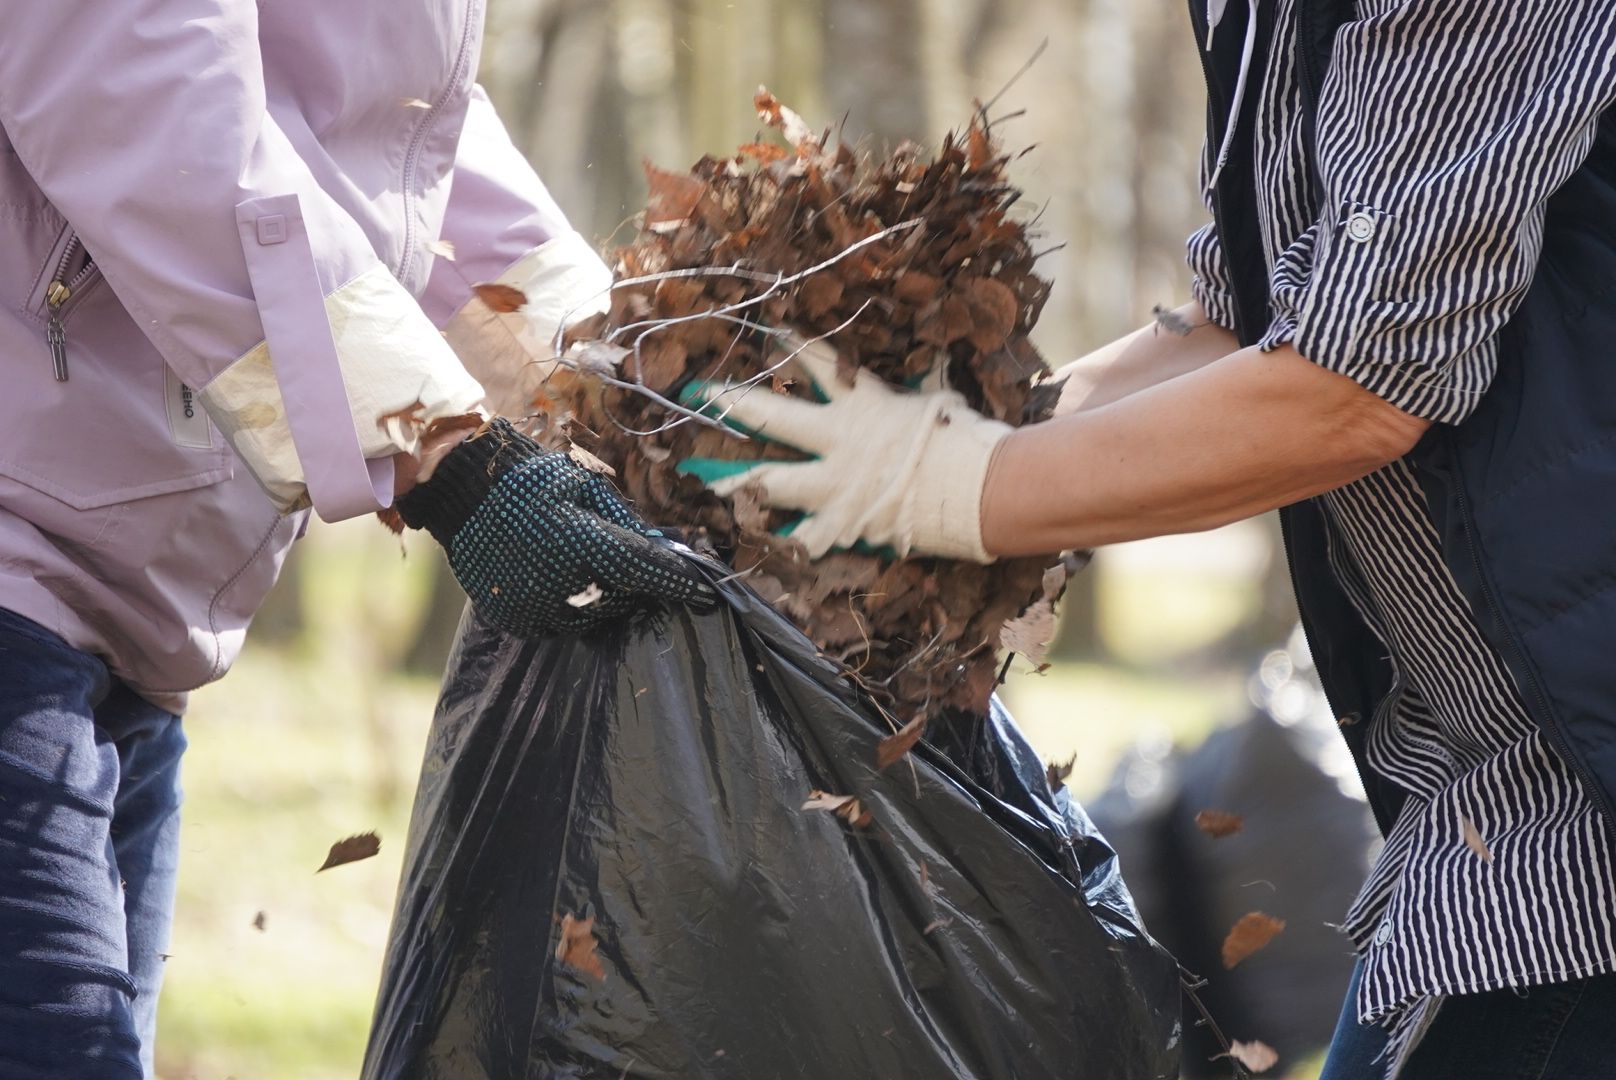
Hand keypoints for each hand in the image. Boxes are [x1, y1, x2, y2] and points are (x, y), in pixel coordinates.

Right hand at [396, 419, 715, 635]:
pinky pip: (558, 627)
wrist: (465, 495)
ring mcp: (533, 606)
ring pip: (591, 619)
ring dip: (602, 600)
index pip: (642, 569)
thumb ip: (626, 522)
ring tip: (587, 569)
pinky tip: (560, 582)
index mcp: (579, 540)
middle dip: (632, 585)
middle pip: (619, 598)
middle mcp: (557, 580)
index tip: (706, 594)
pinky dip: (569, 610)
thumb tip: (668, 548)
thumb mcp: (586, 488)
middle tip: (631, 568)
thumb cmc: (535, 482)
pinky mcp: (515, 620)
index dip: (676, 582)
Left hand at [677, 338, 1011, 561]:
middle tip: (702, 395)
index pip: (817, 363)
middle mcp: (837, 441)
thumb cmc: (963, 439)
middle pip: (772, 418)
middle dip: (734, 404)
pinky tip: (760, 543)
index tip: (766, 331)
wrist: (979, 488)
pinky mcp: (842, 525)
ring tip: (707, 483)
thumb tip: (929, 364)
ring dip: (737, 483)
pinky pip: (804, 539)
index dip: (790, 345)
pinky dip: (785, 543)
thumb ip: (919, 382)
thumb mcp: (937, 397)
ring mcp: (834, 486)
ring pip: (771, 483)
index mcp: (861, 403)